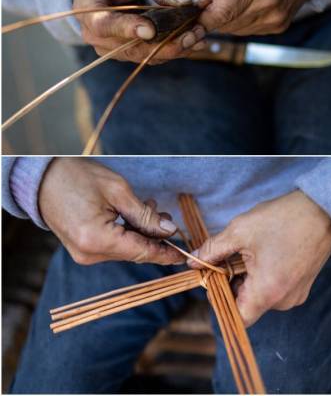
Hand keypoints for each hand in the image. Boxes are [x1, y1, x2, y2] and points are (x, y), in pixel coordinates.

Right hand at [38, 158, 182, 264]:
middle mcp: (89, 253)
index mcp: (97, 240)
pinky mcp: (82, 249)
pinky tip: (133, 214)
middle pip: (135, 251)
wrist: (41, 178)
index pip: (141, 252)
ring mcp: (84, 254)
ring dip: (141, 231)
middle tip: (165, 215)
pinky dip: (127, 232)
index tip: (184, 256)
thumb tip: (169, 231)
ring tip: (148, 207)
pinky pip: (113, 246)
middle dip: (154, 236)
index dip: (166, 254)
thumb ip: (145, 215)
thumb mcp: (118, 191)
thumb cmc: (78, 178)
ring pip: (125, 249)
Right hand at [74, 0, 206, 63]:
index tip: (150, 29)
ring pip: (146, 55)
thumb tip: (183, 2)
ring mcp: (112, 49)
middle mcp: (96, 35)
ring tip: (199, 37)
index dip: (128, 29)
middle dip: (166, 43)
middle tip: (194, 34)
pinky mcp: (129, 54)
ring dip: (176, 48)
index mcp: (89, 9)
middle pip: (132, 47)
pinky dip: (175, 49)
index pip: (105, 24)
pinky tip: (195, 41)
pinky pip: (154, 56)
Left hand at [189, 190, 330, 325]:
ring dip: (250, 279)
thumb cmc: (284, 219)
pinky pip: (277, 290)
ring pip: (262, 297)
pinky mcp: (303, 285)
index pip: (236, 318)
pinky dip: (266, 277)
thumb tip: (194, 261)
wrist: (324, 209)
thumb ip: (213, 250)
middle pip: (248, 306)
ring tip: (251, 252)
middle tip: (229, 258)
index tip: (215, 279)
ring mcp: (296, 294)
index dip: (220, 301)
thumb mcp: (241, 230)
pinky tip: (267, 253)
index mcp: (267, 292)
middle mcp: (284, 300)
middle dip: (233, 284)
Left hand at [196, 0, 314, 34]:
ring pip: (236, 30)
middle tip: (213, 2)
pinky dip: (242, 22)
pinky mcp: (279, 26)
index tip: (189, 27)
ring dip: (228, 19)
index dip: (201, 22)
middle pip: (225, 23)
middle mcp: (266, 1)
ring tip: (235, 0)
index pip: (219, 12)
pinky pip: (249, 31)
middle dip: (213, 16)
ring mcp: (274, 17)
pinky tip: (249, 6)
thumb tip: (199, 4)